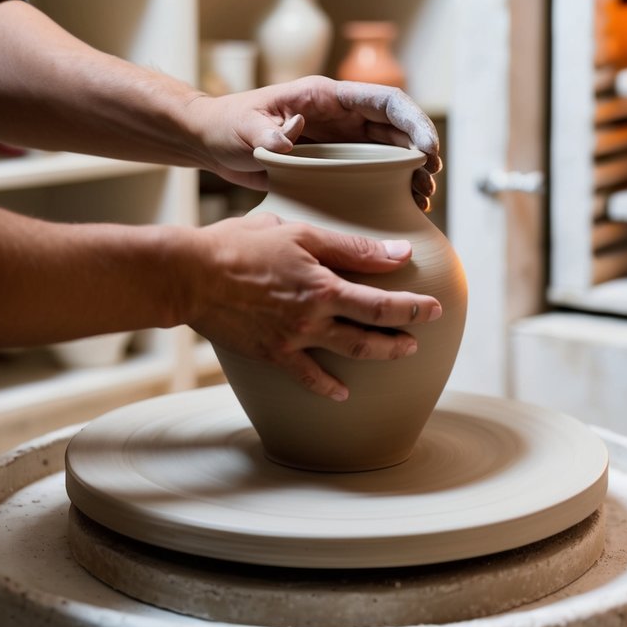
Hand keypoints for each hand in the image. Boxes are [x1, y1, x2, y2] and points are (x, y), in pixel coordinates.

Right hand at [186, 212, 442, 399]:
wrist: (191, 276)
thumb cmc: (242, 244)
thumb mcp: (300, 233)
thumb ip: (351, 247)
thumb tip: (397, 254)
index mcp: (324, 286)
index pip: (381, 302)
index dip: (413, 307)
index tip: (436, 306)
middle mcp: (313, 319)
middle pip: (371, 333)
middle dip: (405, 333)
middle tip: (426, 331)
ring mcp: (293, 340)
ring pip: (348, 354)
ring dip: (380, 355)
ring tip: (401, 352)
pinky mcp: (271, 354)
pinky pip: (306, 377)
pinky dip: (327, 387)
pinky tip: (342, 393)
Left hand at [192, 75, 441, 209]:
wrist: (211, 142)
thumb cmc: (227, 125)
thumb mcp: (245, 128)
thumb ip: (268, 134)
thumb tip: (289, 138)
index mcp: (328, 97)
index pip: (385, 101)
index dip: (412, 121)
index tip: (426, 149)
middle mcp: (341, 116)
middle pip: (396, 128)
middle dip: (420, 150)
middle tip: (430, 180)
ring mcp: (340, 140)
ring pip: (389, 152)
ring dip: (410, 171)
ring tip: (423, 198)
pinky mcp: (333, 163)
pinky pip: (372, 172)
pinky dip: (390, 186)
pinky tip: (402, 206)